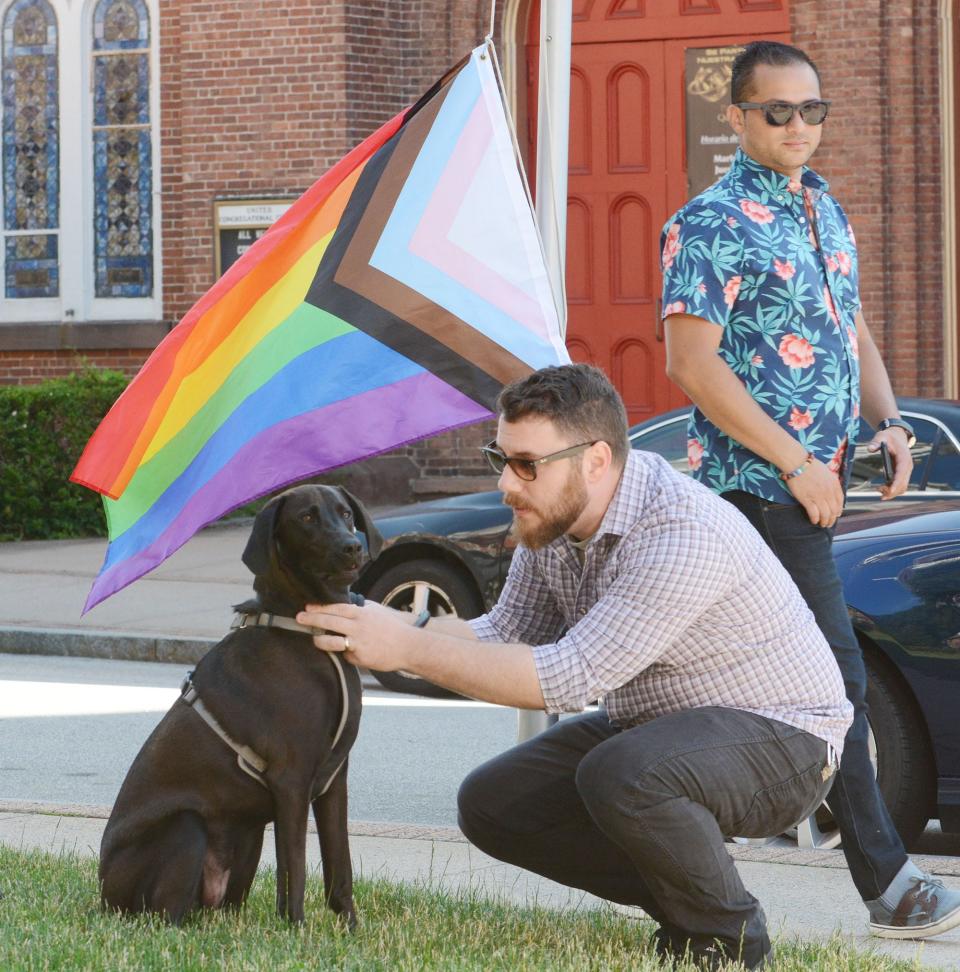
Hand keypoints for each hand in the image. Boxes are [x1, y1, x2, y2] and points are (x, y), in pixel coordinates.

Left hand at [296, 600, 412, 671]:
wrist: (408, 646)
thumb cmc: (392, 627)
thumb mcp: (376, 611)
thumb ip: (359, 608)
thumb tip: (344, 604)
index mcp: (361, 614)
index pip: (335, 608)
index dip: (319, 607)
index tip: (307, 607)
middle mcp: (357, 627)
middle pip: (329, 622)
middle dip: (311, 620)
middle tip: (299, 618)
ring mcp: (357, 643)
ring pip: (331, 642)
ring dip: (319, 640)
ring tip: (315, 639)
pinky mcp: (359, 657)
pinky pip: (345, 654)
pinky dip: (345, 653)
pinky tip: (349, 652)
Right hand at [786, 457, 844, 527]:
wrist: (797, 462)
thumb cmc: (809, 465)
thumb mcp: (826, 472)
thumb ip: (831, 482)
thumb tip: (831, 490)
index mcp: (834, 484)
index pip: (840, 502)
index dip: (838, 511)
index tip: (836, 515)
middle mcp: (828, 492)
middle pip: (834, 510)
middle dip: (832, 519)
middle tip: (828, 523)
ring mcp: (818, 496)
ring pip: (825, 514)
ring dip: (824, 521)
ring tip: (821, 524)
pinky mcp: (807, 499)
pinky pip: (814, 513)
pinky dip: (815, 519)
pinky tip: (813, 521)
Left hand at [867, 428, 912, 499]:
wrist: (897, 436)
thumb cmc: (888, 437)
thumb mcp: (881, 436)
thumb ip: (875, 442)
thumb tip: (870, 449)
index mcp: (904, 458)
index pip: (902, 473)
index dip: (896, 483)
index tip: (889, 491)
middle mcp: (908, 466)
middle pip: (903, 484)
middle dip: (892, 491)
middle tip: (877, 491)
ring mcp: (906, 471)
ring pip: (902, 487)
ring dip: (892, 492)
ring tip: (878, 490)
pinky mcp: (902, 473)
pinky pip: (900, 485)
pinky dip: (892, 489)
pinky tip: (881, 488)